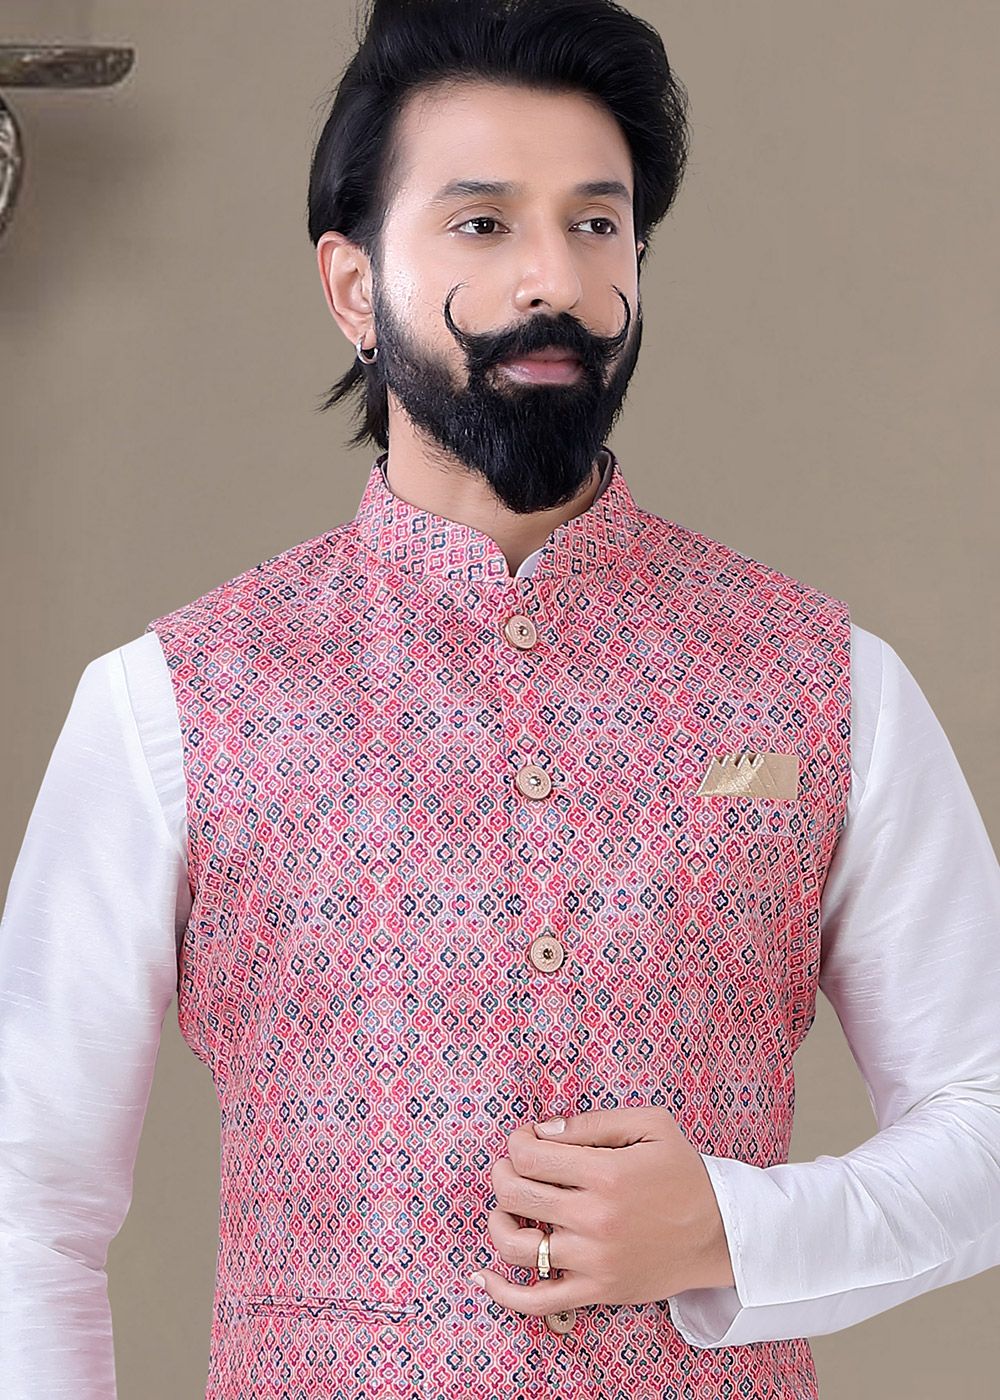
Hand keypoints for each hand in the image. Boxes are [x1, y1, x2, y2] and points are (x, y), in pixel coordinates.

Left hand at [473, 1106, 735, 1314]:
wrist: (721, 1234)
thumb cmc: (685, 1173)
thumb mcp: (651, 1126)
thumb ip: (593, 1122)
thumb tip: (543, 1130)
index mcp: (606, 1173)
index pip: (529, 1155)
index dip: (518, 1140)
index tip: (528, 1139)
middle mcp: (595, 1219)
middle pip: (514, 1193)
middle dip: (503, 1172)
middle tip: (516, 1167)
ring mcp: (594, 1260)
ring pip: (515, 1245)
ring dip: (499, 1220)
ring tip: (511, 1209)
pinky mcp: (597, 1291)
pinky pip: (536, 1301)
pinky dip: (502, 1292)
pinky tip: (483, 1277)